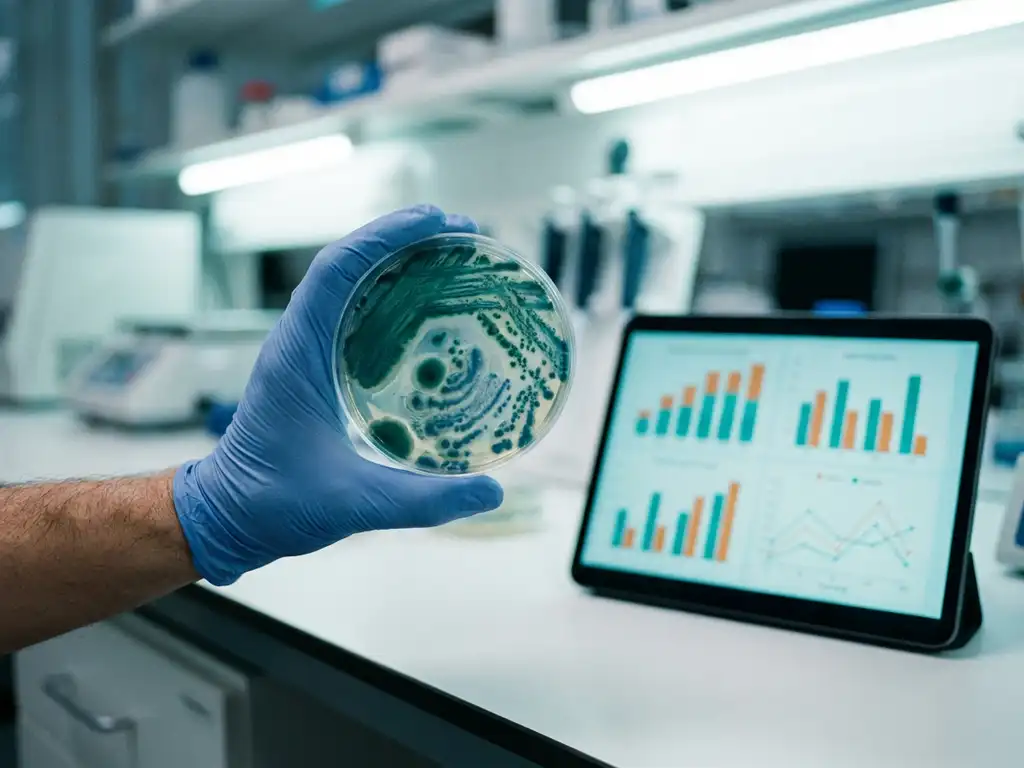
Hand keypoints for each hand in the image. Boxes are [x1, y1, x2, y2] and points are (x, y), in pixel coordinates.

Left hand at [173, 206, 504, 585]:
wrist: (226, 519)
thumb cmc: (274, 506)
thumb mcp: (353, 505)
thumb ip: (422, 501)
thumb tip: (491, 492)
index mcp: (297, 354)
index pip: (337, 269)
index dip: (387, 235)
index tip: (439, 221)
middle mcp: (298, 339)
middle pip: (348, 262)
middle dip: (402, 237)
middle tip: (462, 234)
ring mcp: (303, 350)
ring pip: (348, 283)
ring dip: (395, 261)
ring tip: (452, 257)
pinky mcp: (312, 366)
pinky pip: (351, 313)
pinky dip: (389, 296)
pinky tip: (427, 310)